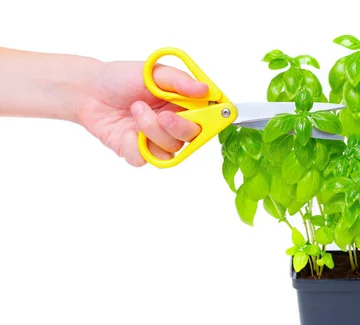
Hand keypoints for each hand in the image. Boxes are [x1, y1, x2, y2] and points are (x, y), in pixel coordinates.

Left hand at [76, 61, 207, 165]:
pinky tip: (126, 130)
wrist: (89, 91)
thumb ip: (180, 81)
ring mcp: (157, 140)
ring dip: (151, 130)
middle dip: (178, 128)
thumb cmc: (121, 78)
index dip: (213, 119)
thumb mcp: (153, 72)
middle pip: (192, 137)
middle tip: (163, 116)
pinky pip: (146, 159)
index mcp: (185, 104)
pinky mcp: (139, 152)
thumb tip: (205, 90)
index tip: (207, 116)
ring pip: (170, 149)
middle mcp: (175, 124)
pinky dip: (134, 145)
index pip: (209, 117)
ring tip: (135, 110)